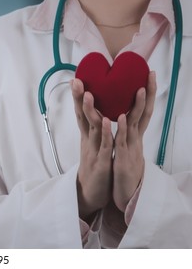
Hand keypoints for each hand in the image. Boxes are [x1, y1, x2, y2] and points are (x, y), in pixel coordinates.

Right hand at [71, 79, 113, 219]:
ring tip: (88, 94)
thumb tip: (100, 114)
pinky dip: (106, 133)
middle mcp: (88, 141)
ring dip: (90, 111)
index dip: (78, 97)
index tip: (76, 79)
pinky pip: (104, 146)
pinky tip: (109, 121)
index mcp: (88, 137)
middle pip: (82, 117)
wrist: (90, 195)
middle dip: (79, 98)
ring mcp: (93, 151)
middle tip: (76, 81)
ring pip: (92, 128)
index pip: (82, 113)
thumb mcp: (94, 148)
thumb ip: (96, 131)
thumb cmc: (95, 170)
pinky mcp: (100, 163)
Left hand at [113, 71, 156, 211]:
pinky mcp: (122, 161)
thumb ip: (124, 131)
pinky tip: (119, 117)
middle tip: (151, 75)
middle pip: (144, 113)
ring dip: (136, 108)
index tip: (149, 74)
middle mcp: (135, 140)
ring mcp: (130, 150)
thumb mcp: (124, 147)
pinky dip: (121, 129)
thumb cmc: (122, 170)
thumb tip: (123, 115)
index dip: (147, 92)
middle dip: (148, 94)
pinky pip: (121, 143)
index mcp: (133, 135)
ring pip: (133, 125)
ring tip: (138, 90)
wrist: (123, 196)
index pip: (141, 110)